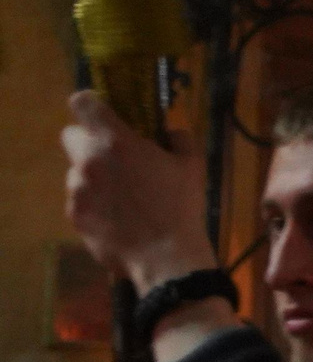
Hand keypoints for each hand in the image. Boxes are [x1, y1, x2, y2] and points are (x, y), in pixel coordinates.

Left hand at [61, 92, 216, 291]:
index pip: (82, 103)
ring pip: (76, 171)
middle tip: (115, 159)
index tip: (104, 115)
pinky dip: (94, 203)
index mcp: (115, 141)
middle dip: (89, 142)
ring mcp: (76, 190)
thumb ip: (178, 138)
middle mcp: (88, 161)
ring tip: (122, 197)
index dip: (92, 105)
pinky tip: (118, 218)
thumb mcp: (192, 166)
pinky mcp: (74, 216)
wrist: (167, 258)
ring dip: (93, 176)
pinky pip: (79, 200)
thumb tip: (168, 130)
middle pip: (71, 136)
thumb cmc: (182, 207)